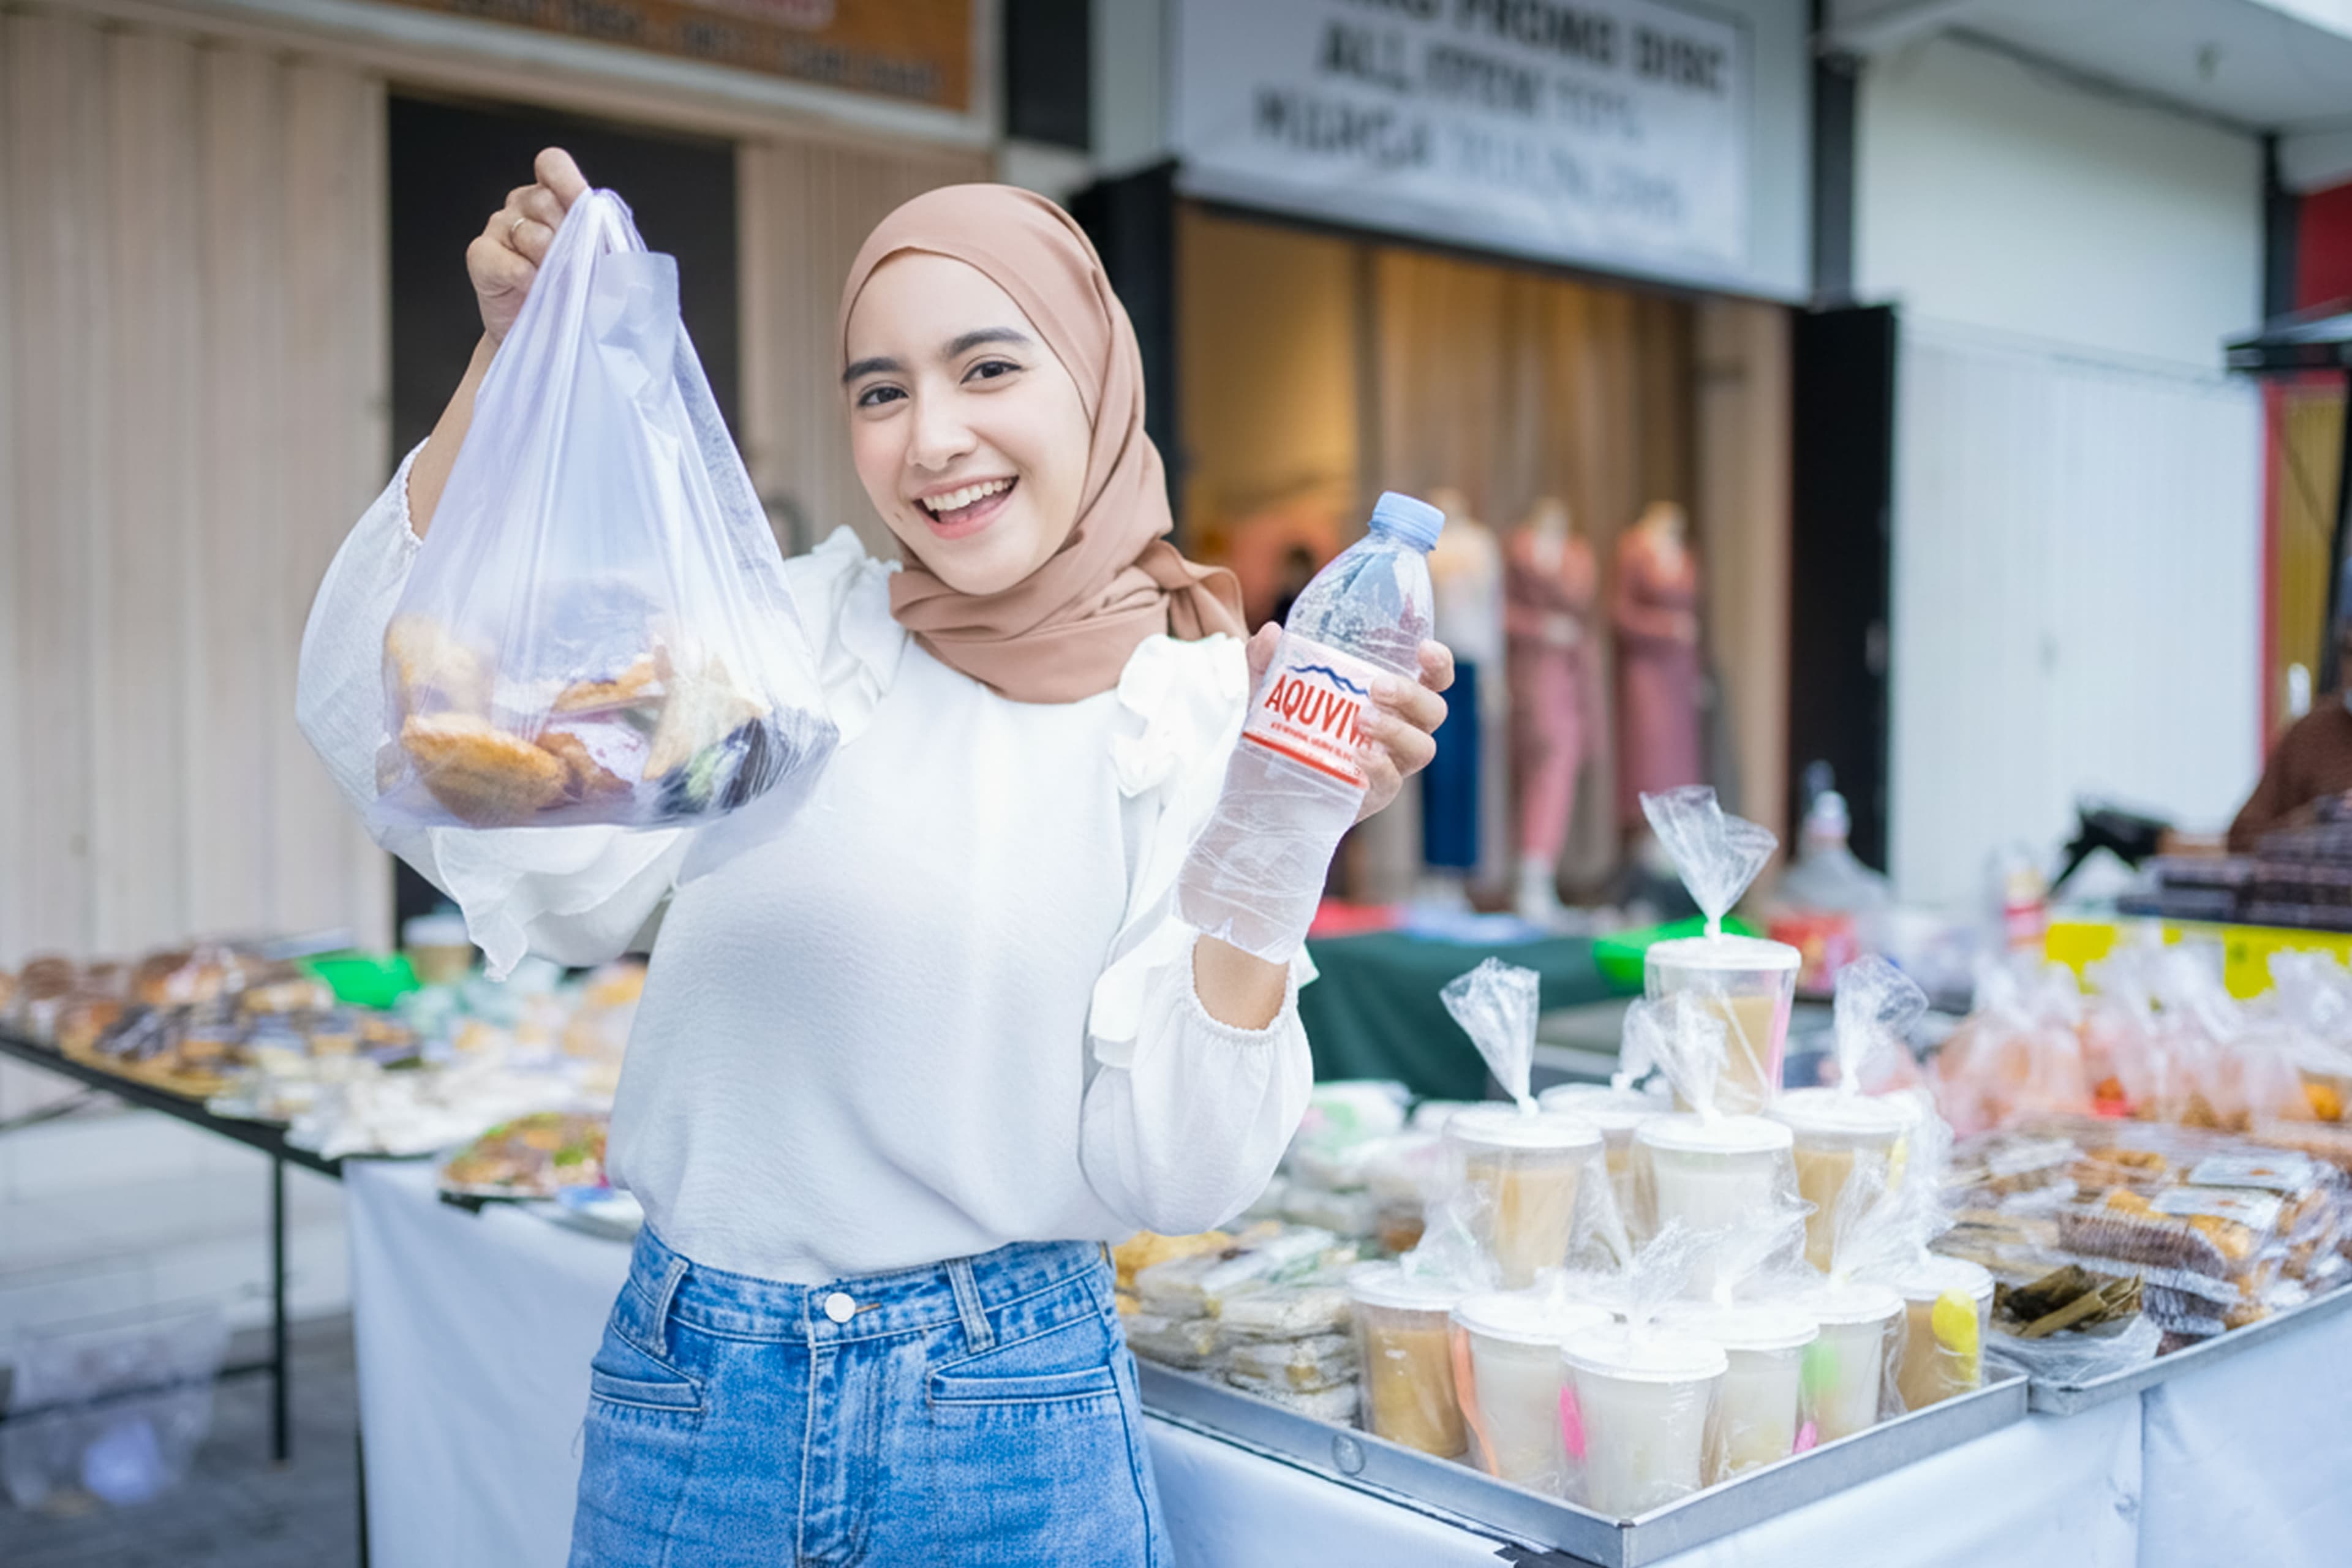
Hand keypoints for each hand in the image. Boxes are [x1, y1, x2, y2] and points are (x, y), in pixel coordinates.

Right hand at [467, 148, 588, 343]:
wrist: (548, 338)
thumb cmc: (577, 296)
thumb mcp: (601, 263)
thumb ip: (604, 237)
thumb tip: (608, 226)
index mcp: (553, 200)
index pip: (552, 165)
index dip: (567, 180)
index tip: (582, 204)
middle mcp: (522, 207)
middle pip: (544, 200)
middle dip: (567, 236)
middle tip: (572, 266)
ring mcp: (498, 229)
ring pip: (528, 232)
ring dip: (549, 263)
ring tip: (554, 283)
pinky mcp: (481, 258)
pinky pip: (499, 258)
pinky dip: (521, 275)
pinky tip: (531, 288)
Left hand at [1242, 627, 1453, 825]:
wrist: (1267, 785)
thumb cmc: (1286, 726)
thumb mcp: (1271, 689)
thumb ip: (1268, 659)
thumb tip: (1272, 632)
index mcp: (1392, 697)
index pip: (1433, 678)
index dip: (1438, 663)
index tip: (1425, 648)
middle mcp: (1401, 728)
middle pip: (1433, 710)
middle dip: (1412, 694)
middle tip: (1378, 686)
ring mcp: (1391, 763)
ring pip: (1422, 747)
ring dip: (1396, 729)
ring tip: (1361, 719)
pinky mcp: (1375, 792)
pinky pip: (1392, 781)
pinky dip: (1380, 766)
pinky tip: (1358, 753)